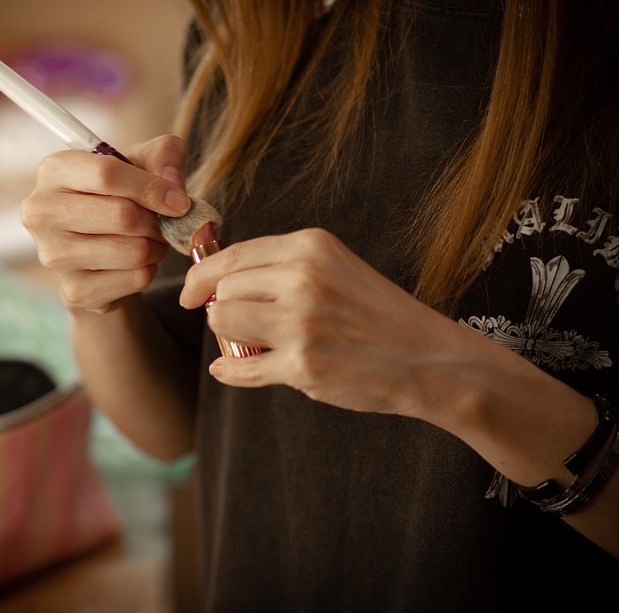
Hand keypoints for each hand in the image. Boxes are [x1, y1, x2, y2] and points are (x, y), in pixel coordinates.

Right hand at [21, 135, 191, 312]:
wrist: (97, 249)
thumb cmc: (119, 195)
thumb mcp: (142, 162)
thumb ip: (164, 155)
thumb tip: (174, 192)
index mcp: (53, 171)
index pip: (107, 173)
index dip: (152, 187)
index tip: (178, 201)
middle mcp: (42, 213)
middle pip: (123, 215)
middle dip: (156, 220)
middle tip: (161, 223)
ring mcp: (53, 256)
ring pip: (134, 250)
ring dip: (156, 246)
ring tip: (149, 240)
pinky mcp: (74, 291)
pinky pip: (136, 279)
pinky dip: (149, 270)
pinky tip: (136, 262)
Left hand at [179, 228, 473, 416]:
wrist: (426, 359)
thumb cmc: (376, 315)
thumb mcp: (334, 269)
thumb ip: (280, 268)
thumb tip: (213, 281)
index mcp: (310, 247)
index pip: (233, 255)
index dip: (201, 275)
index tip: (191, 293)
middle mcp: (302, 279)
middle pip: (222, 290)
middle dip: (219, 308)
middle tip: (236, 324)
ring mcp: (301, 324)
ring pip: (222, 323)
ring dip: (228, 337)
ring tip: (251, 342)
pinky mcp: (302, 367)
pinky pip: (240, 368)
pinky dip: (230, 370)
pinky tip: (230, 368)